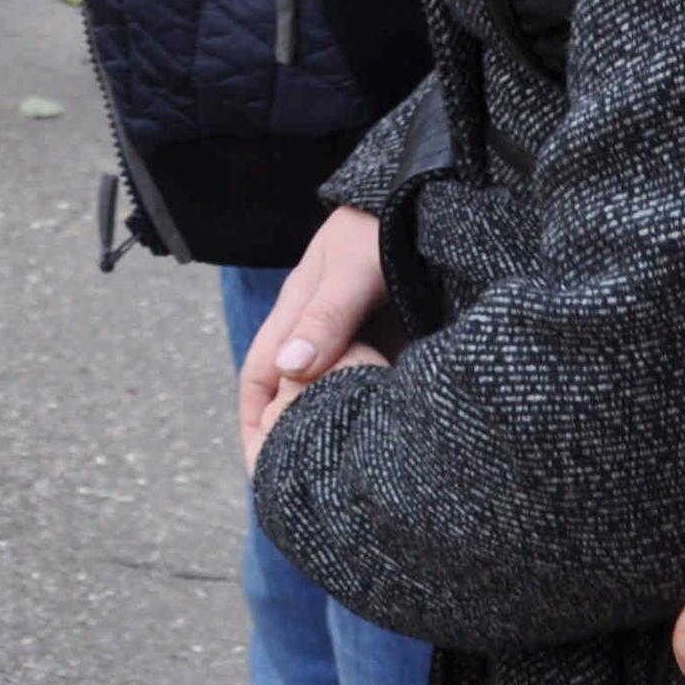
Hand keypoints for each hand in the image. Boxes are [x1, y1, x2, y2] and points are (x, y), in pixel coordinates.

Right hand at [238, 205, 394, 470]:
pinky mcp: (395, 342)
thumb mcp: (350, 269)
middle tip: (309, 489)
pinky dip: (381, 412)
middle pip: (296, 393)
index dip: (255, 422)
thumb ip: (325, 317)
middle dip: (295, 437)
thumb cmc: (381, 225)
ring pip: (339, 393)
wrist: (429, 194)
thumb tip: (293, 369)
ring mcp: (358, 339)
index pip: (261, 377)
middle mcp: (322, 332)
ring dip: (342, 427)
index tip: (262, 469)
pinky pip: (379, 386)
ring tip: (354, 476)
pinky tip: (398, 442)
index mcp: (297, 315)